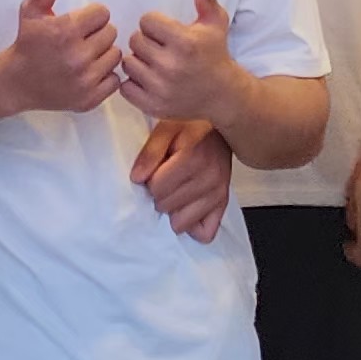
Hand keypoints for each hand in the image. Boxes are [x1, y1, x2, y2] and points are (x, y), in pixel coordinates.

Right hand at [0, 0, 122, 115]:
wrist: (16, 83)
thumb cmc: (27, 44)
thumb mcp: (30, 14)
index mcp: (65, 31)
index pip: (103, 13)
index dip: (93, 16)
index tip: (82, 23)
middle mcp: (77, 56)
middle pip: (111, 33)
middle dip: (98, 33)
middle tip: (84, 39)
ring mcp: (84, 80)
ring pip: (115, 56)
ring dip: (104, 54)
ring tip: (88, 55)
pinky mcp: (89, 99)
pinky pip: (114, 80)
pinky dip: (105, 76)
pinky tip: (90, 72)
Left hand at [119, 0, 251, 121]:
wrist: (222, 95)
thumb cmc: (215, 55)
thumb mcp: (215, 23)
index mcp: (185, 42)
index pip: (147, 21)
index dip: (154, 23)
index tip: (164, 31)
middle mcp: (171, 66)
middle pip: (135, 41)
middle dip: (145, 41)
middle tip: (159, 47)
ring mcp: (160, 88)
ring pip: (128, 63)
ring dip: (137, 61)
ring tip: (153, 62)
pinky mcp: (152, 105)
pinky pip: (125, 87)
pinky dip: (133, 83)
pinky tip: (147, 79)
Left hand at [131, 115, 234, 240]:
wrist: (220, 128)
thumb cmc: (192, 127)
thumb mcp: (166, 127)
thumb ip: (150, 152)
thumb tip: (137, 177)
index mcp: (194, 158)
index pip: (157, 188)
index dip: (150, 180)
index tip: (155, 170)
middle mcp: (210, 178)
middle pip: (166, 206)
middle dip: (160, 195)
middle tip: (165, 179)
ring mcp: (218, 193)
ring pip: (181, 223)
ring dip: (173, 210)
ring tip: (176, 191)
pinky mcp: (223, 203)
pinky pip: (205, 232)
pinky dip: (193, 224)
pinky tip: (187, 207)